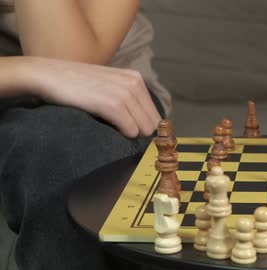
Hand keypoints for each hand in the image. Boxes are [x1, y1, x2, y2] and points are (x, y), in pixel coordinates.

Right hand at [27, 57, 160, 137]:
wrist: (48, 75)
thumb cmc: (76, 85)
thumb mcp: (109, 85)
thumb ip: (128, 99)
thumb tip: (146, 126)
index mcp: (136, 78)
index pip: (155, 114)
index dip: (143, 126)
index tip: (129, 130)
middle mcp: (135, 83)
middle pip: (152, 124)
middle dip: (138, 131)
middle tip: (117, 129)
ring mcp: (125, 93)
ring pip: (144, 129)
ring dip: (128, 133)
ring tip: (108, 125)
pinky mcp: (113, 104)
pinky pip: (131, 130)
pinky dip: (122, 134)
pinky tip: (106, 126)